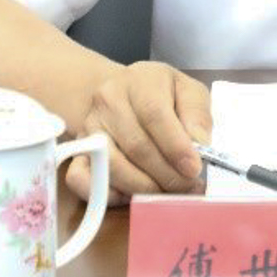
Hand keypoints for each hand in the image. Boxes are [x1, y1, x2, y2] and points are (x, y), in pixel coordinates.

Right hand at [67, 61, 211, 200]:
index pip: (154, 114)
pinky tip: (132, 194)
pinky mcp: (78, 152)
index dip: (175, 147)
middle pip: (136, 146)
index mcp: (139, 81)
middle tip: (188, 187)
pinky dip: (108, 194)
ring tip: (167, 192)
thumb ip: (197, 115)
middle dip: (166, 175)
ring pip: (113, 166)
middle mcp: (108, 101)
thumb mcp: (187, 91)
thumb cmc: (161, 94)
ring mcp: (89, 127)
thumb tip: (199, 144)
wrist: (121, 93)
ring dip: (144, 187)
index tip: (193, 169)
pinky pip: (82, 180)